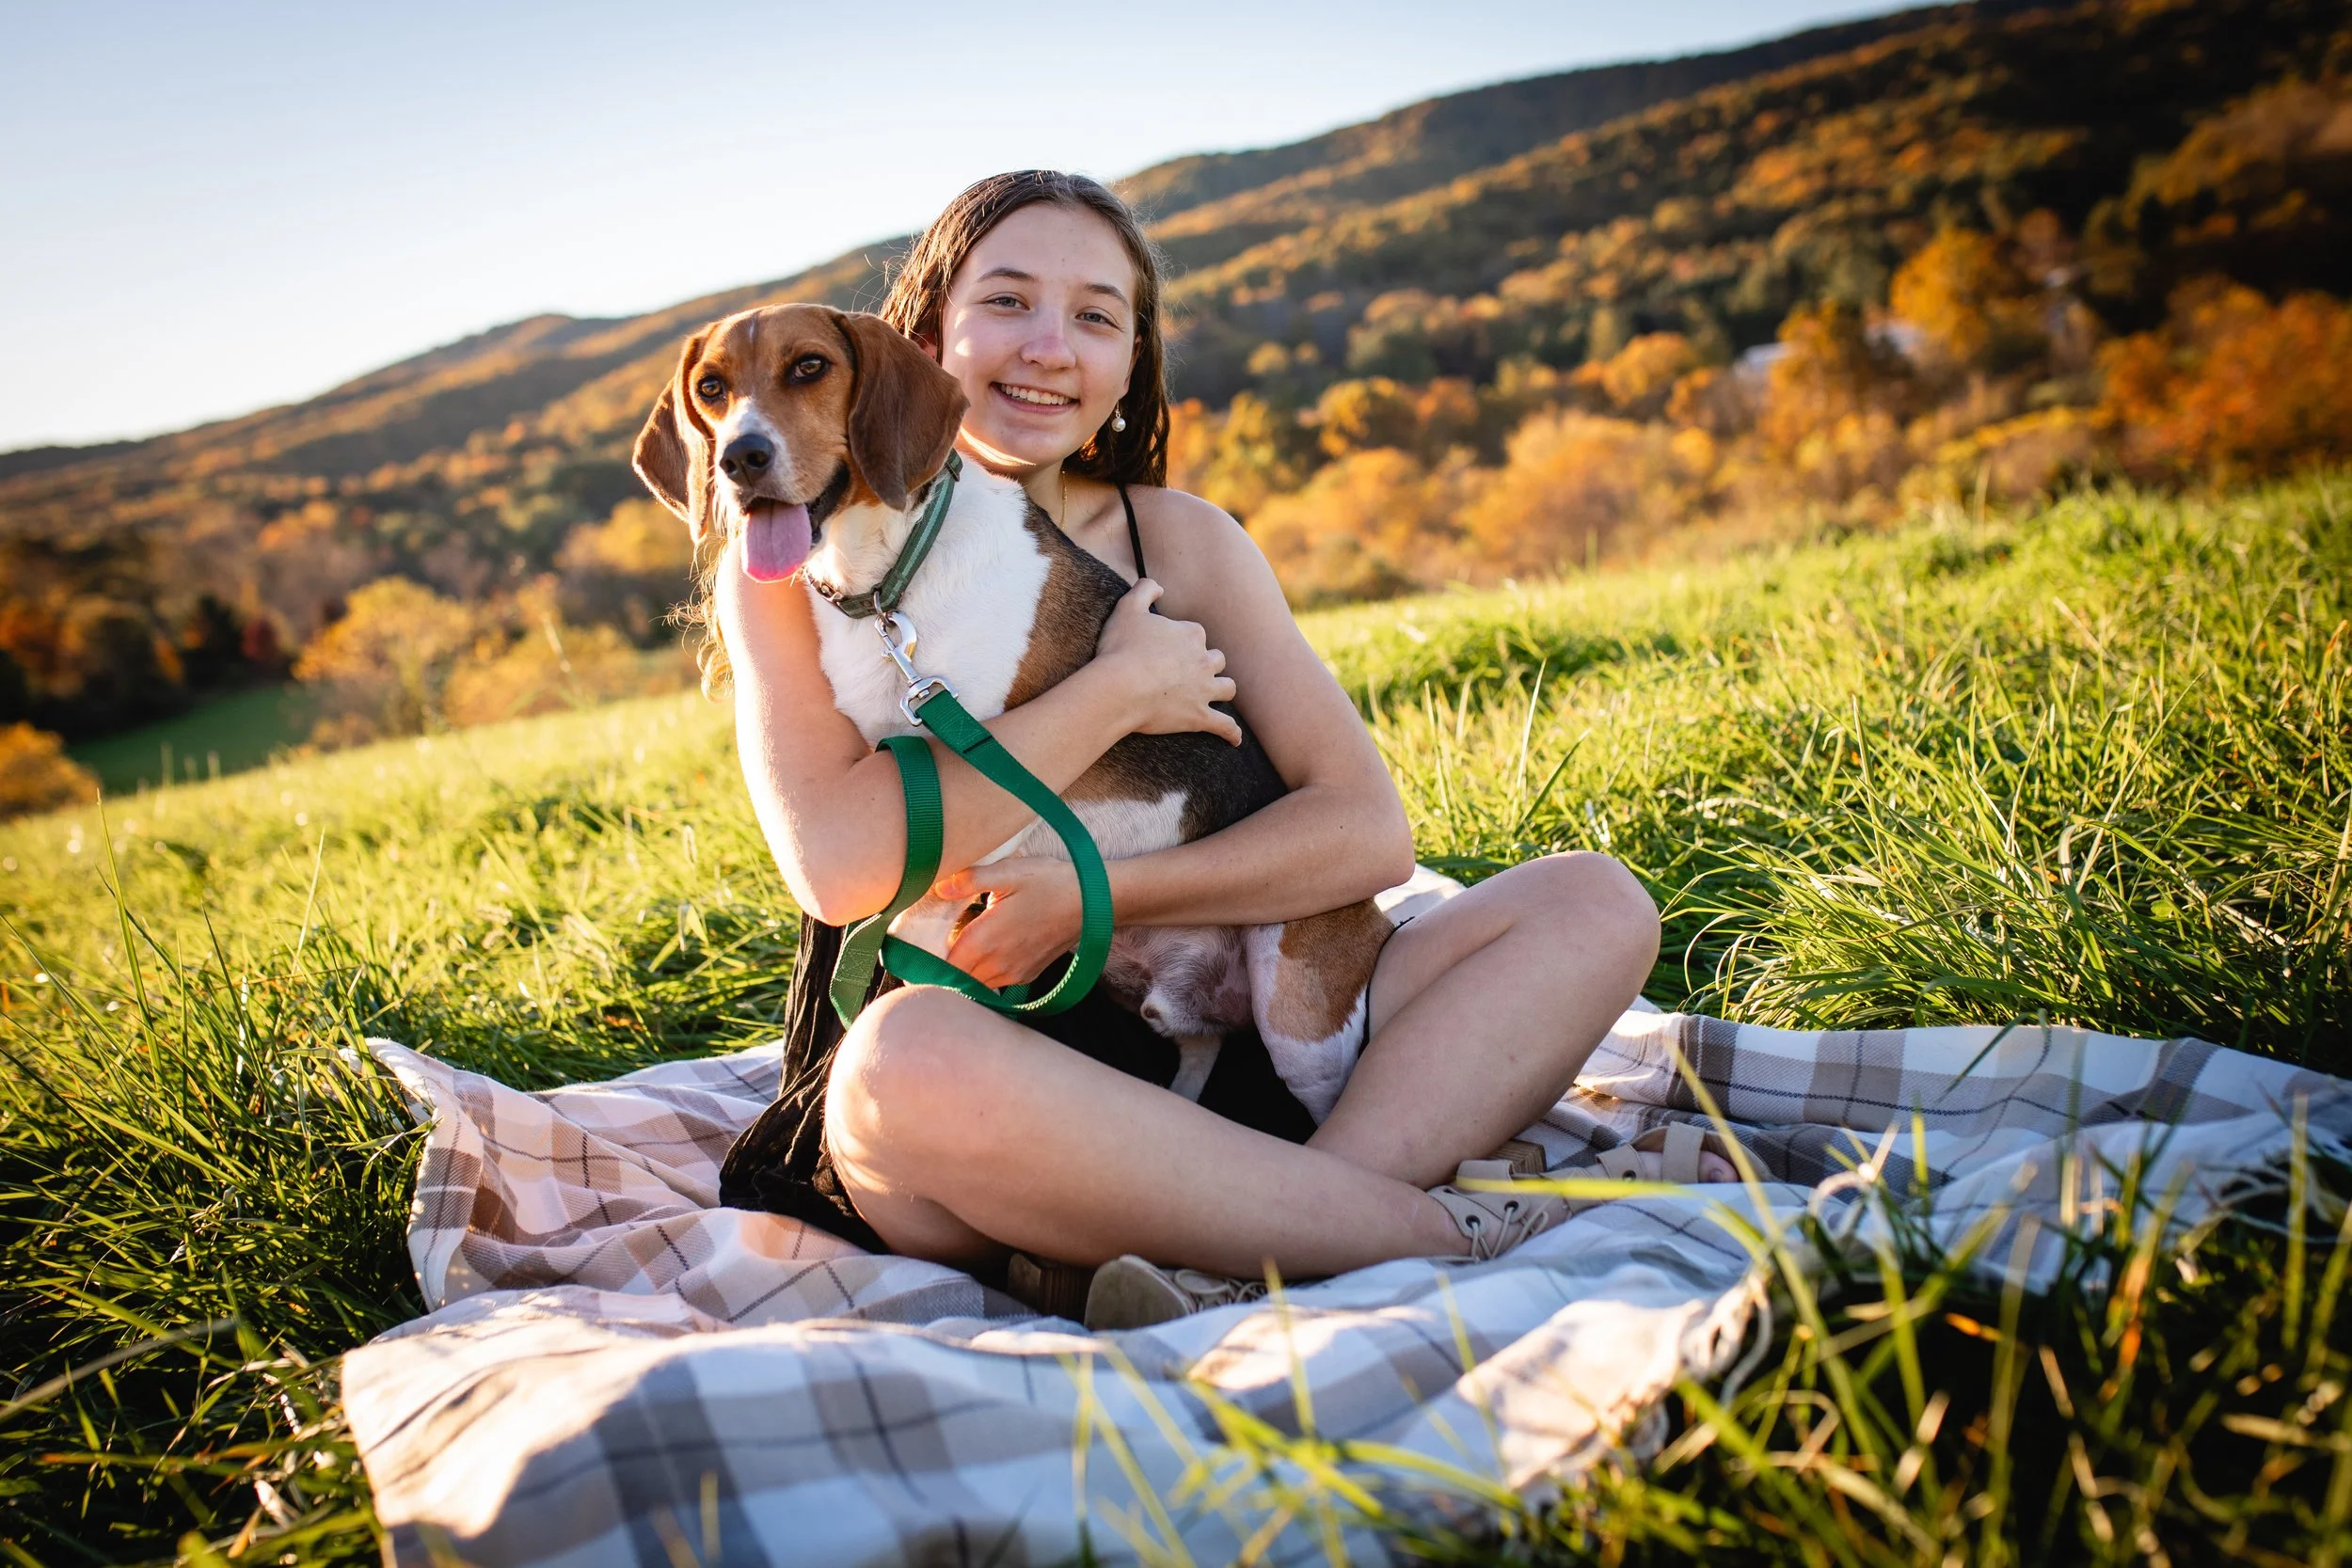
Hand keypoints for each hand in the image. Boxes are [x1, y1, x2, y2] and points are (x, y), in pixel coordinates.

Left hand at [937, 857, 1085, 987]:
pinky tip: (985, 948)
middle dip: (941, 965)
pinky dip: (982, 972)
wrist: (1094, 902)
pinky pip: (994, 982)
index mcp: (985, 940)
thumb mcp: (1009, 872)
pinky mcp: (1027, 975)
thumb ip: (969, 880)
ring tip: (958, 944)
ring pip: (974, 983)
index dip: (926, 959)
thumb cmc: (1052, 883)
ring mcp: (1013, 974)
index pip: (942, 965)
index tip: (917, 945)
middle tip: (932, 942)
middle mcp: (997, 965)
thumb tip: (938, 887)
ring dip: (962, 970)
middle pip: (955, 978)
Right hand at [1094, 579, 1242, 744]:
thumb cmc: (1120, 648)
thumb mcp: (1127, 608)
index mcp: (1190, 634)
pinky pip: (1225, 726)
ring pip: (1227, 688)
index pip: (1195, 634)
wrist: (1119, 687)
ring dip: (1223, 690)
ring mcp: (1204, 690)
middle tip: (1193, 671)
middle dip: (1208, 663)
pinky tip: (1235, 740)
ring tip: (1216, 694)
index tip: (1167, 648)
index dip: (1182, 641)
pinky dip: (1231, 733)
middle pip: (1216, 660)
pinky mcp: (1199, 717)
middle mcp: (1203, 660)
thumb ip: (1144, 590)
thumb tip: (1157, 585)